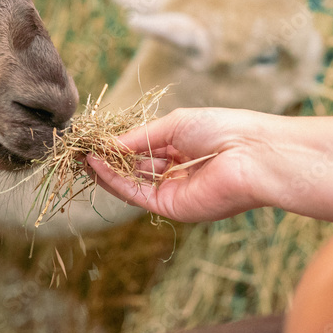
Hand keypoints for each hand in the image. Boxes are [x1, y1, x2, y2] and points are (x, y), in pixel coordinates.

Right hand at [86, 107, 275, 222]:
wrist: (252, 154)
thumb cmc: (221, 129)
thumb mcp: (173, 125)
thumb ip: (139, 138)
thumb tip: (107, 145)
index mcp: (183, 150)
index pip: (143, 150)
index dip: (118, 145)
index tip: (94, 139)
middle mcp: (177, 173)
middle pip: (134, 168)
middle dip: (107, 159)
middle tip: (80, 149)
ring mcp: (173, 192)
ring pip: (131, 183)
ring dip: (104, 170)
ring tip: (81, 155)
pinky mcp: (171, 207)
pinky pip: (136, 194)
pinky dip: (113, 180)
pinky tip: (96, 164)